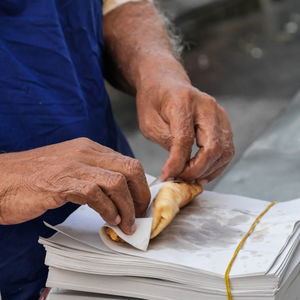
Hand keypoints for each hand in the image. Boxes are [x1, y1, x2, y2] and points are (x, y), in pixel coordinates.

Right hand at [0, 138, 149, 233]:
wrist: (0, 179)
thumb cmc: (34, 177)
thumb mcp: (71, 167)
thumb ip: (94, 174)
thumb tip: (118, 192)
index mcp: (90, 148)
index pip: (128, 162)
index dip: (140, 185)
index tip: (141, 202)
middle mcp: (86, 152)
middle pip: (130, 169)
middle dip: (141, 194)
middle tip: (140, 213)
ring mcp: (75, 165)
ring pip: (117, 182)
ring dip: (127, 207)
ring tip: (127, 223)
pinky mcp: (63, 181)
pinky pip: (96, 194)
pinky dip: (108, 210)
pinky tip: (109, 220)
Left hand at [136, 62, 233, 183]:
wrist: (165, 83)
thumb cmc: (154, 101)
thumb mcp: (149, 122)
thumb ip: (167, 142)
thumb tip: (180, 167)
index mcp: (183, 101)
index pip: (185, 139)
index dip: (177, 162)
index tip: (168, 176)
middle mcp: (206, 106)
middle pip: (213, 146)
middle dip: (197, 169)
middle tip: (182, 179)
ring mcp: (218, 113)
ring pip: (224, 150)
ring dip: (209, 170)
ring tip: (193, 179)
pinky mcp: (223, 121)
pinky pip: (227, 148)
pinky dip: (217, 164)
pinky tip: (203, 172)